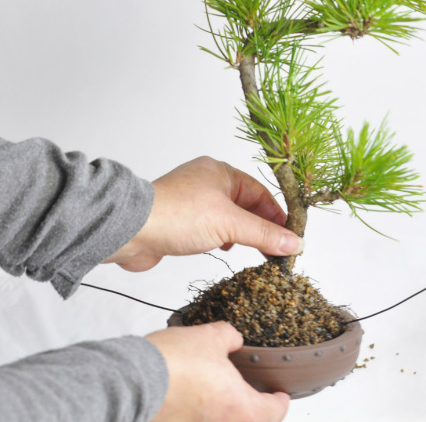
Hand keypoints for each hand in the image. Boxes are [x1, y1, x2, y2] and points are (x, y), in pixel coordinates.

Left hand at [106, 156, 303, 270]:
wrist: (130, 231)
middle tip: (277, 250)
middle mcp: (208, 183)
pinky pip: (212, 228)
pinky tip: (225, 250)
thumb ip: (263, 234)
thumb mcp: (229, 224)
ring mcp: (194, 202)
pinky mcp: (182, 221)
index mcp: (221, 172)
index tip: (291, 236)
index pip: (260, 193)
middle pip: (246, 205)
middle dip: (262, 227)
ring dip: (243, 234)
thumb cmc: (177, 215)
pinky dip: (224, 239)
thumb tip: (294, 243)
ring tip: (256, 252)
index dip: (277, 215)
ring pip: (229, 218)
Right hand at [146, 323, 289, 421]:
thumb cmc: (174, 363)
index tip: (281, 394)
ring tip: (220, 391)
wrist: (133, 381)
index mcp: (239, 408)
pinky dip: (200, 413)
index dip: (280, 401)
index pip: (273, 412)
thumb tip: (234, 340)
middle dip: (252, 410)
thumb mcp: (210, 336)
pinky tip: (193, 396)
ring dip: (225, 410)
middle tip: (252, 395)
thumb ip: (229, 337)